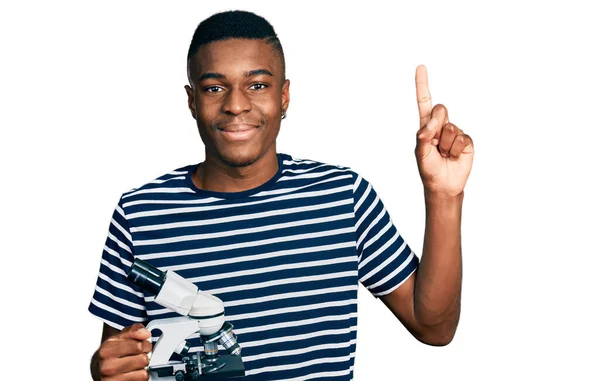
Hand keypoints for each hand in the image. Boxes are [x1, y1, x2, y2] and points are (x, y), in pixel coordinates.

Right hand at [97, 323, 151, 380]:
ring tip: (135, 365)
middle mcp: (108, 366)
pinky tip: (133, 373)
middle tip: (138, 355)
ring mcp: (112, 379)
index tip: (141, 345)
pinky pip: (141, 380)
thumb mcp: (120, 337)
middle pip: (143, 359)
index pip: (139, 346)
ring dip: (142, 368)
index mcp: (107, 350)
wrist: (99, 370)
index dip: (145, 344)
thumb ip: (134, 330)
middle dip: (144, 356)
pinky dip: (140, 377)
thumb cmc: (112, 353)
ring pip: (143, 372)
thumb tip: (145, 333)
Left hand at [415, 65, 473, 195]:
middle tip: (435, 143)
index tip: (421, 67)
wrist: (444, 185)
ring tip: (444, 155)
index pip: (424, 102)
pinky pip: (462, 139)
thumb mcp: (420, 153)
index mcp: (426, 126)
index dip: (422, 85)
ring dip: (446, 145)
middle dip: (437, 124)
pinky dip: (456, 150)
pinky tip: (454, 157)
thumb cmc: (429, 169)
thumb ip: (423, 136)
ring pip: (451, 128)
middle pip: (441, 109)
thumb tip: (430, 124)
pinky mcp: (466, 141)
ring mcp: (454, 132)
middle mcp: (440, 125)